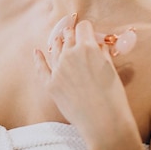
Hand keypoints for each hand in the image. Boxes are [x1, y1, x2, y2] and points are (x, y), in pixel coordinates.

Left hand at [34, 20, 133, 142]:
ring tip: (59, 41)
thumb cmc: (113, 96)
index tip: (89, 34)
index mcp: (87, 47)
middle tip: (75, 38)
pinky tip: (37, 51)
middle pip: (68, 36)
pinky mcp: (50, 83)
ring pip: (56, 49)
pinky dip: (38, 58)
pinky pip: (41, 67)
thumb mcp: (111, 68)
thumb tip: (98, 44)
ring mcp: (58, 69)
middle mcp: (70, 54)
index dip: (87, 30)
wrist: (103, 122)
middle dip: (73, 36)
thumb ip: (102, 53)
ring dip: (59, 44)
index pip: (83, 27)